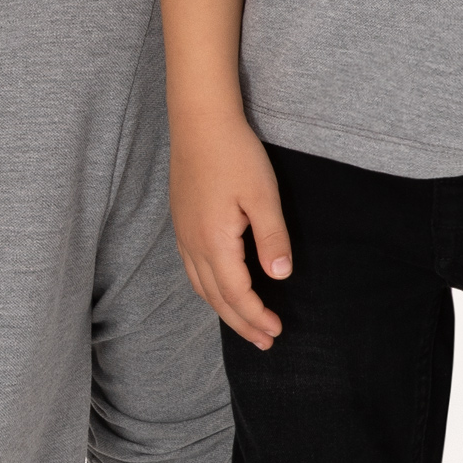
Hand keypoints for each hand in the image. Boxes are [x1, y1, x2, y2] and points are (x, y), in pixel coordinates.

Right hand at [169, 113, 290, 348]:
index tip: (277, 330)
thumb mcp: (263, 195)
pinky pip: (192, 270)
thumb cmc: (235, 154)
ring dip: (223, 309)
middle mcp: (193, 244)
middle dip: (240, 323)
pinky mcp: (181, 223)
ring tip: (244, 324)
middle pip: (216, 298)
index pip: (236, 294)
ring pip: (200, 286)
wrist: (199, 121)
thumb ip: (272, 239)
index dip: (256, 316)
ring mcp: (183, 234)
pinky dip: (208, 290)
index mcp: (214, 242)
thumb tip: (281, 276)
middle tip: (264, 341)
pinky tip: (219, 289)